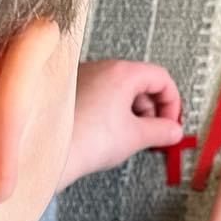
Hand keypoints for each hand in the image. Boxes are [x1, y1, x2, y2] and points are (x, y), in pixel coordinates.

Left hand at [61, 60, 183, 186]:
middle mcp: (100, 68)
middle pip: (140, 82)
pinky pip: (97, 95)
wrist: (47, 152)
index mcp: (122, 72)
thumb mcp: (135, 137)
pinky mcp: (67, 92)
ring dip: (130, 112)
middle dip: (151, 109)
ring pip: (118, 89)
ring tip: (128, 137)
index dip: (172, 102)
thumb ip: (162, 131)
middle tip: (153, 133)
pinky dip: (109, 111)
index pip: (161, 78)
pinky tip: (105, 134)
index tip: (170, 123)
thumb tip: (173, 131)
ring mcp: (81, 77)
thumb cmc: (87, 140)